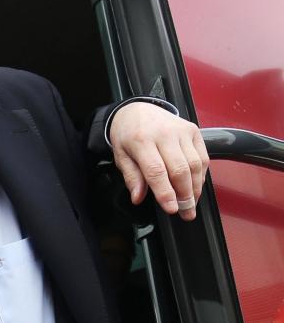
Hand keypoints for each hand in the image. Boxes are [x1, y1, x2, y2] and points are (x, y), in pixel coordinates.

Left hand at [108, 102, 207, 220]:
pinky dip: (202, 175)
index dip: (165, 193)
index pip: (156, 171)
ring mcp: (181, 131)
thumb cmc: (128, 134)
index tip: (171, 209)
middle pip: (180, 169)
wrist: (137, 109)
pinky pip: (202, 157)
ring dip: (195, 187)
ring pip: (195, 164)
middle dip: (184, 195)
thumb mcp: (121, 156)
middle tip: (185, 212)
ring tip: (191, 203)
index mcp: (141, 140)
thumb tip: (138, 197)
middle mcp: (164, 134)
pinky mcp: (193, 130)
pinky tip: (196, 186)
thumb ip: (132, 177)